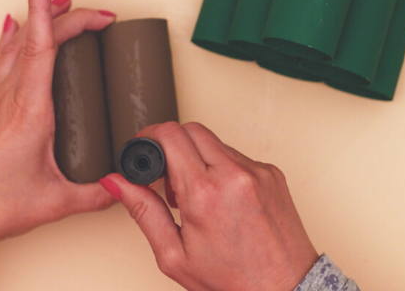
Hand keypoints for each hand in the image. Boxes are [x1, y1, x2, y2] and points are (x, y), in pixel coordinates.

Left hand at [0, 0, 116, 289]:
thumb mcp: (57, 202)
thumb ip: (98, 194)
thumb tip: (123, 185)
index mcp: (28, 111)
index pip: (41, 46)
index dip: (46, 8)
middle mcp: (8, 97)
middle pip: (35, 38)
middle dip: (67, 14)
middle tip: (100, 13)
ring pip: (16, 43)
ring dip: (38, 19)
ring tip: (59, 2)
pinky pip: (2, 58)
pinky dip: (14, 37)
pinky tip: (13, 28)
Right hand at [100, 122, 318, 290]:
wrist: (286, 289)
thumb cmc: (234, 280)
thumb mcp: (174, 254)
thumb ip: (143, 211)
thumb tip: (118, 183)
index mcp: (205, 193)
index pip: (169, 135)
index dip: (149, 136)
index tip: (145, 150)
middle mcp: (234, 174)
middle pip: (190, 129)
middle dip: (171, 146)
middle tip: (169, 178)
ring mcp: (258, 170)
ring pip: (214, 141)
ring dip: (197, 158)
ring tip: (198, 194)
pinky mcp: (272, 172)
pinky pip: (236, 155)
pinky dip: (221, 167)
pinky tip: (221, 197)